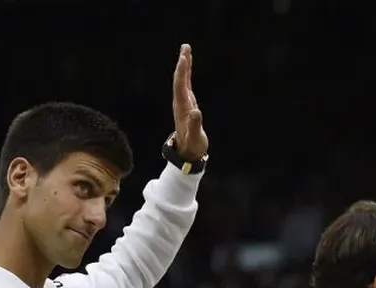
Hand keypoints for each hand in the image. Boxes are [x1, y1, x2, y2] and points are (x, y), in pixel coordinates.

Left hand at [172, 44, 207, 160]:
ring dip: (184, 66)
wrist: (187, 153)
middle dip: (182, 63)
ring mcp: (183, 103)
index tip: (184, 58)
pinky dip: (187, 74)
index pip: (180, 86)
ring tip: (186, 50)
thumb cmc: (192, 146)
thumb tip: (196, 113)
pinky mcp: (188, 104)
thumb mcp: (194, 138)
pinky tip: (188, 66)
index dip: (182, 72)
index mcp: (182, 108)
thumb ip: (195, 126)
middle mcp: (181, 103)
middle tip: (185, 47)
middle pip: (179, 79)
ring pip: (182, 80)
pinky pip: (186, 85)